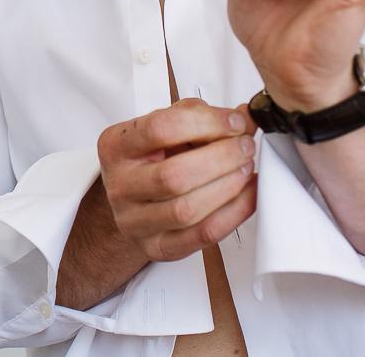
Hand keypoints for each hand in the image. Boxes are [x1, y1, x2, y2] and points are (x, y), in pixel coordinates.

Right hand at [97, 99, 257, 261]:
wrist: (134, 198)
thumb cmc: (152, 158)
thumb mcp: (167, 127)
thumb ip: (203, 117)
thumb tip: (245, 117)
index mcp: (115, 146)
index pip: (160, 129)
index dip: (206, 123)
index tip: (235, 122)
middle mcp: (119, 185)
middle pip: (174, 175)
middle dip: (222, 158)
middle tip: (245, 147)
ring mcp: (135, 221)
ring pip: (188, 209)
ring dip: (229, 185)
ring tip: (246, 168)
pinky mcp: (158, 247)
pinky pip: (204, 234)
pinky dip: (235, 212)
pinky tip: (248, 193)